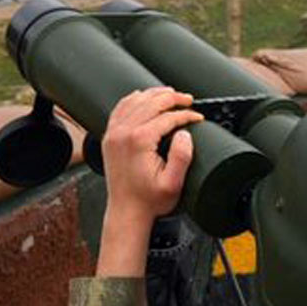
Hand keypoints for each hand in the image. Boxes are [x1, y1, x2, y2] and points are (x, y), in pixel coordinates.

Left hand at [95, 87, 201, 276]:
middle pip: (151, 102)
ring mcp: (114, 134)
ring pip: (135, 101)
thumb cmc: (148, 201)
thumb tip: (184, 132)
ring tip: (171, 94)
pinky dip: (133, 99)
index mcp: (139, 140)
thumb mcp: (173, 183)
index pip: (167, 117)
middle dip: (173, 98)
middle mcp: (123, 133)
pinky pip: (120, 109)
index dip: (186, 114)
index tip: (197, 117)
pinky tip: (143, 97)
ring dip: (154, 94)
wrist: (126, 211)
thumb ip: (182, 156)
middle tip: (188, 99)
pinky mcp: (109, 137)